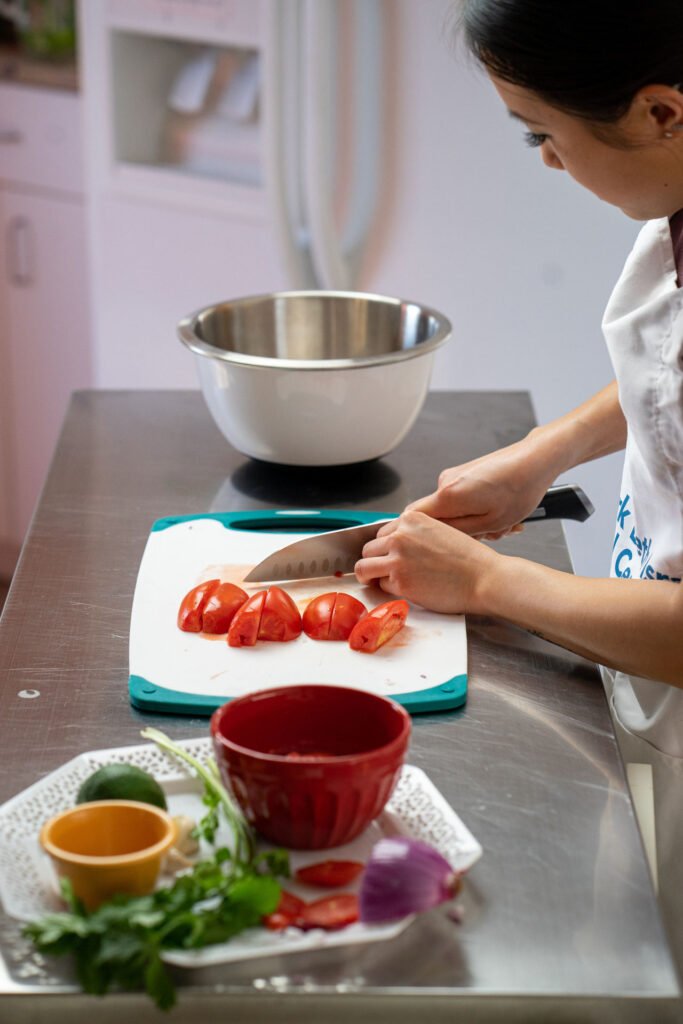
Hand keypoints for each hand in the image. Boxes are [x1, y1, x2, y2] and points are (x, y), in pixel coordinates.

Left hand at [354, 510, 500, 613]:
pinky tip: (407, 589)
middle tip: (385, 572)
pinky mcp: (400, 582)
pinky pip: (381, 586)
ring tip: (382, 582)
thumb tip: (396, 545)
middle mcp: (400, 536)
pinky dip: (390, 590)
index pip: (381, 533)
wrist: (484, 578)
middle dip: (375, 561)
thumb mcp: (439, 531)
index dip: (384, 548)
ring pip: (364, 568)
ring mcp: (397, 559)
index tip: (388, 556)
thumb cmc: (468, 559)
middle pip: (368, 549)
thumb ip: (415, 534)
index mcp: (411, 519)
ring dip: (370, 576)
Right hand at [407, 438, 554, 538]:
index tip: (432, 546)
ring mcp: (455, 476)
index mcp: (447, 494)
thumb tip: (436, 539)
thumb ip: (458, 533)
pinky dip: (480, 509)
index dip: (418, 535)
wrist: (536, 460)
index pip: (411, 518)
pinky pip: (463, 499)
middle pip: (437, 517)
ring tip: (503, 523)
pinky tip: (502, 513)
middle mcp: (446, 481)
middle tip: (489, 535)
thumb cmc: (520, 488)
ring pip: (454, 510)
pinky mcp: (465, 474)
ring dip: (477, 521)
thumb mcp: (490, 523)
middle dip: (461, 531)